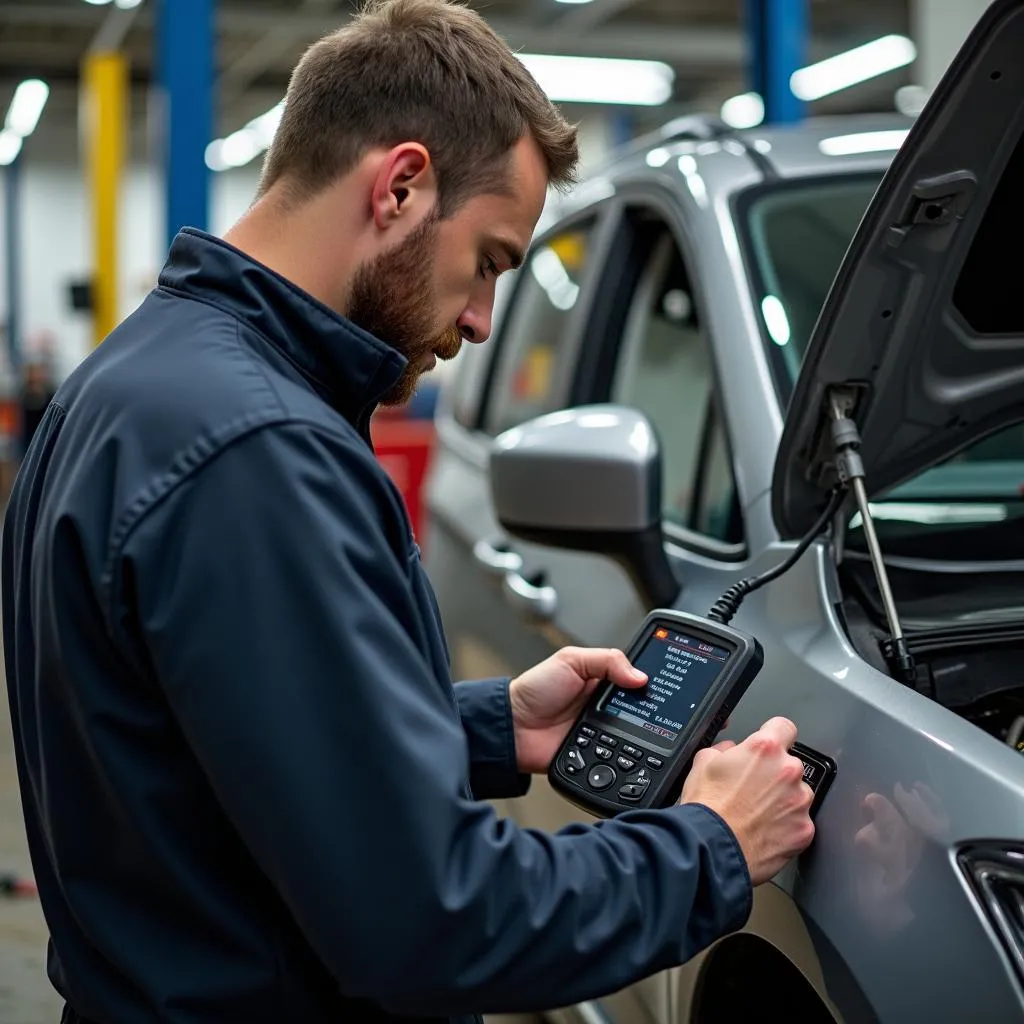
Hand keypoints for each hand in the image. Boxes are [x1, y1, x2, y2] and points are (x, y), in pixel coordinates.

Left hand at [509, 647, 646, 773]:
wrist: (514, 727)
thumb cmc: (535, 690)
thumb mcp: (570, 660)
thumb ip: (606, 660)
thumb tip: (640, 675)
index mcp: (602, 680)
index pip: (635, 679)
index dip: (649, 681)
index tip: (662, 684)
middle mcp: (606, 706)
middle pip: (640, 709)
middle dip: (649, 709)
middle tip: (653, 707)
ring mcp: (603, 731)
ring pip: (635, 735)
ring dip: (638, 733)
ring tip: (640, 727)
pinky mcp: (597, 754)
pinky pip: (618, 757)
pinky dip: (623, 754)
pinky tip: (626, 748)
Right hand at [680, 717, 814, 884]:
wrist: (712, 848)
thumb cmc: (707, 808)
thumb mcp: (703, 762)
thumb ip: (724, 749)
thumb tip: (730, 751)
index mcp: (765, 749)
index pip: (784, 727)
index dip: (774, 734)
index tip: (770, 744)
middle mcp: (788, 771)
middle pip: (789, 764)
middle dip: (774, 774)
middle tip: (752, 788)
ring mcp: (800, 802)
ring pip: (798, 794)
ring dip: (783, 800)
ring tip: (757, 814)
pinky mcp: (804, 830)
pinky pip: (800, 822)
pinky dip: (786, 825)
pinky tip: (765, 830)